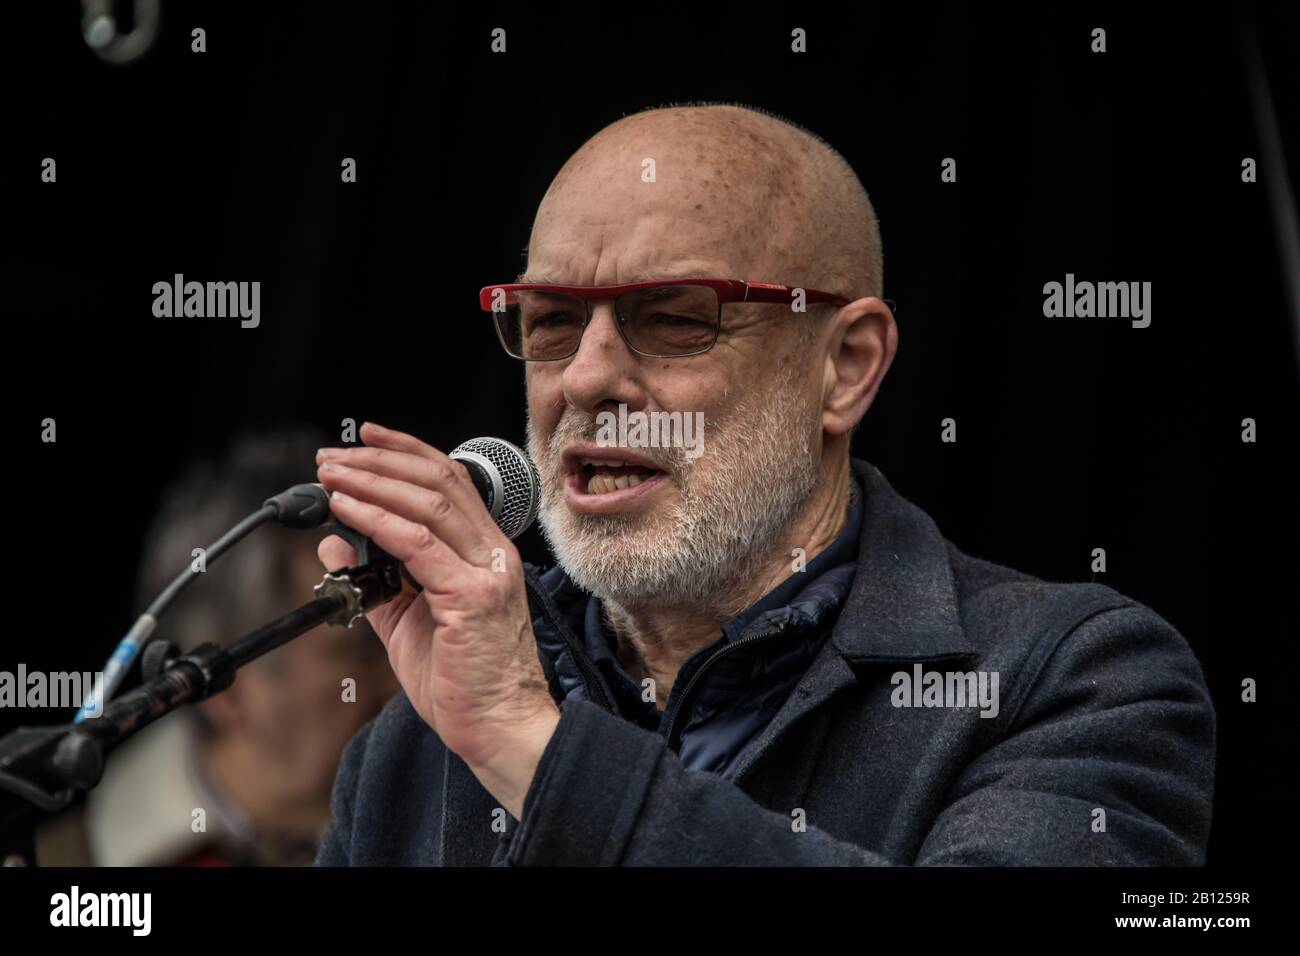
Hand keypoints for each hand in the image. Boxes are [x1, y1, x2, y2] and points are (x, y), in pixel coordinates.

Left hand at [315, 422, 558, 816]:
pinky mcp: (472, 597)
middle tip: (333, 458)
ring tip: (332, 476)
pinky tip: (347, 511)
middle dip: (379, 461)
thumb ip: (376, 580)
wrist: (499, 727)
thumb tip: (336, 545)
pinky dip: (378, 520)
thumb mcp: (408, 621)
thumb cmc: (465, 681)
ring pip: (429, 503)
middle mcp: (493, 553)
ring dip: (373, 481)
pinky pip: (417, 546)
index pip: (450, 481)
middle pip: (438, 481)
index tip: (366, 438)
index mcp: (486, 552)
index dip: (406, 452)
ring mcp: (487, 572)